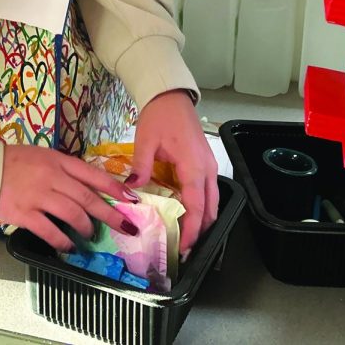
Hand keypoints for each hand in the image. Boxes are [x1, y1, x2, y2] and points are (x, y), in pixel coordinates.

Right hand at [0, 144, 140, 250]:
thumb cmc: (12, 162)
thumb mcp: (41, 156)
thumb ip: (62, 170)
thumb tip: (86, 188)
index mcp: (57, 161)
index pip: (92, 174)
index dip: (115, 187)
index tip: (132, 199)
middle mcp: (51, 177)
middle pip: (88, 197)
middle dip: (110, 214)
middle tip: (126, 226)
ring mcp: (38, 195)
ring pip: (73, 214)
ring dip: (86, 227)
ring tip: (90, 235)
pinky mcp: (25, 213)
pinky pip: (50, 231)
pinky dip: (63, 241)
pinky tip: (69, 246)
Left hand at [129, 90, 217, 257]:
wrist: (171, 96)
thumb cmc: (159, 116)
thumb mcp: (145, 142)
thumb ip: (141, 168)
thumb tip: (131, 191)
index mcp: (193, 167)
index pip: (196, 207)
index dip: (192, 230)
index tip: (185, 248)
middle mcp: (206, 169)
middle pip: (210, 208)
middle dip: (200, 230)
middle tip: (185, 249)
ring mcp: (208, 165)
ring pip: (212, 201)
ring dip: (202, 219)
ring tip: (186, 236)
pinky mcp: (205, 162)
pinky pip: (207, 190)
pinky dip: (201, 206)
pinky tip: (186, 213)